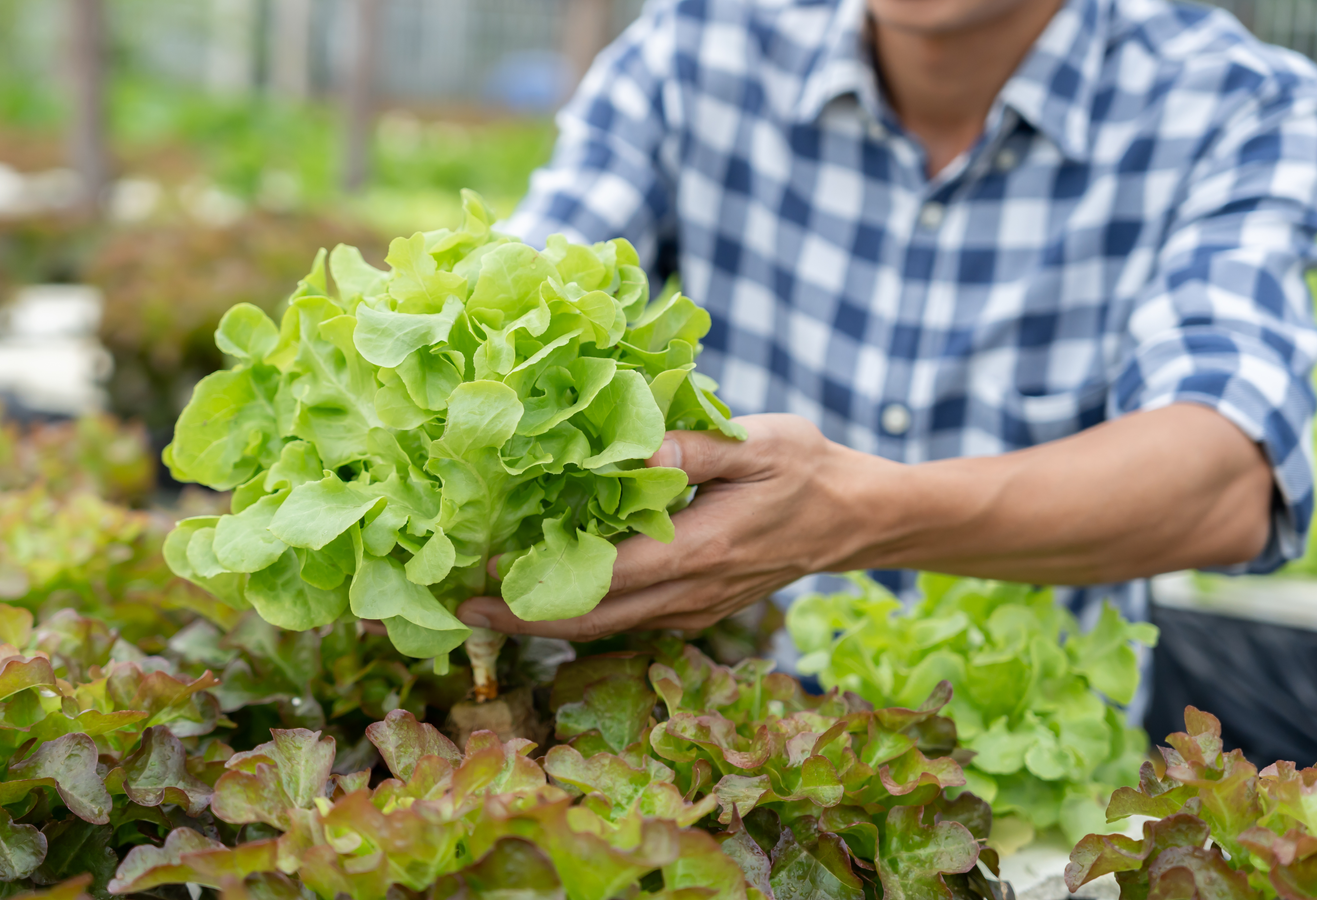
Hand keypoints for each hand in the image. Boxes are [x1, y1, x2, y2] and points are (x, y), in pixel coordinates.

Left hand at [455, 414, 899, 640]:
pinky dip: (584, 611)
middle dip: (522, 621)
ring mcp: (695, 607)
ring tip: (488, 601)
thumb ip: (695, 447)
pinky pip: (630, 618)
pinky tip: (550, 588)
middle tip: (460, 608)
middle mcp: (691, 593)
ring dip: (547, 620)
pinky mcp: (697, 606)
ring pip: (607, 627)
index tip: (483, 582)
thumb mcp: (759, 443)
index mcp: (699, 552)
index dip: (538, 588)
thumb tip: (636, 448)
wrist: (856, 517)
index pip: (602, 582)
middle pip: (591, 621)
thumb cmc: (807, 470)